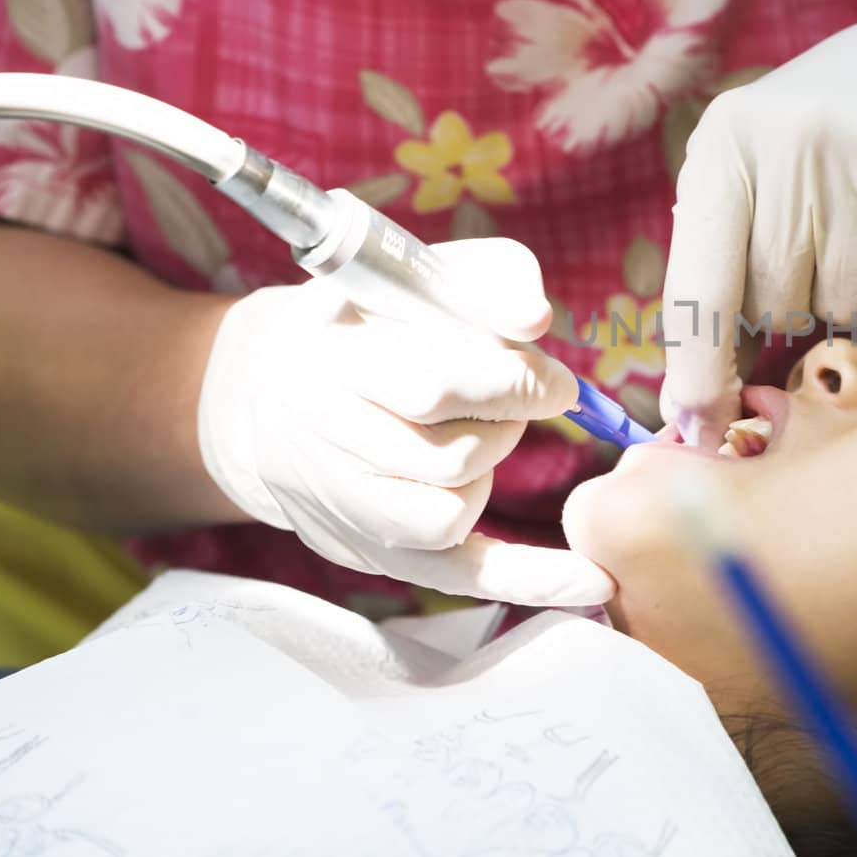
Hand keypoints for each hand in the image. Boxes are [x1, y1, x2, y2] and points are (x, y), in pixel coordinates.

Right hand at [197, 238, 614, 605]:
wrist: (264, 394)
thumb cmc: (373, 323)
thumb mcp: (420, 274)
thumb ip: (489, 278)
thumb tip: (535, 319)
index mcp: (336, 361)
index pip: (437, 388)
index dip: (517, 384)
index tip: (556, 380)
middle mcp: (330, 441)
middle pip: (452, 455)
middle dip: (507, 423)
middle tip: (513, 396)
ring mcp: (348, 506)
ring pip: (452, 514)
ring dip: (489, 471)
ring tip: (478, 433)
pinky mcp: (377, 551)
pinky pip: (460, 576)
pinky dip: (529, 579)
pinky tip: (591, 581)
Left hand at [660, 0, 856, 444]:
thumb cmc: (826, 147)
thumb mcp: (753, 176)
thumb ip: (717, 273)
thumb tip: (694, 412)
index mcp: (728, 142)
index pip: (699, 282)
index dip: (697, 370)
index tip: (698, 429)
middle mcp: (798, 140)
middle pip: (779, 306)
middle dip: (795, 302)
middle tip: (821, 241)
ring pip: (851, 308)